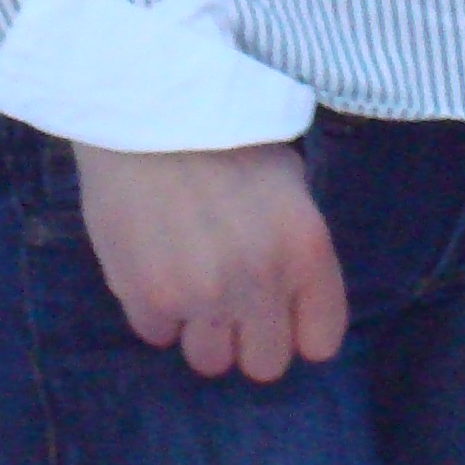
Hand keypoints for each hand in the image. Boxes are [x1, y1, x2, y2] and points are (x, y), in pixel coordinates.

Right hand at [73, 137, 348, 381]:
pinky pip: (156, 334)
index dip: (296, 327)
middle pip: (265, 363)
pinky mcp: (147, 296)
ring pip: (209, 361)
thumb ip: (291, 244)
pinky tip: (150, 259)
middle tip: (225, 296)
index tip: (276, 310)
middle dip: (246, 335)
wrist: (144, 100)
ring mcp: (203, 293)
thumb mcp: (284, 179)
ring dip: (198, 327)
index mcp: (306, 247)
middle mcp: (261, 278)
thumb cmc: (220, 130)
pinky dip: (153, 307)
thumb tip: (288, 296)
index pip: (321, 341)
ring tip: (184, 275)